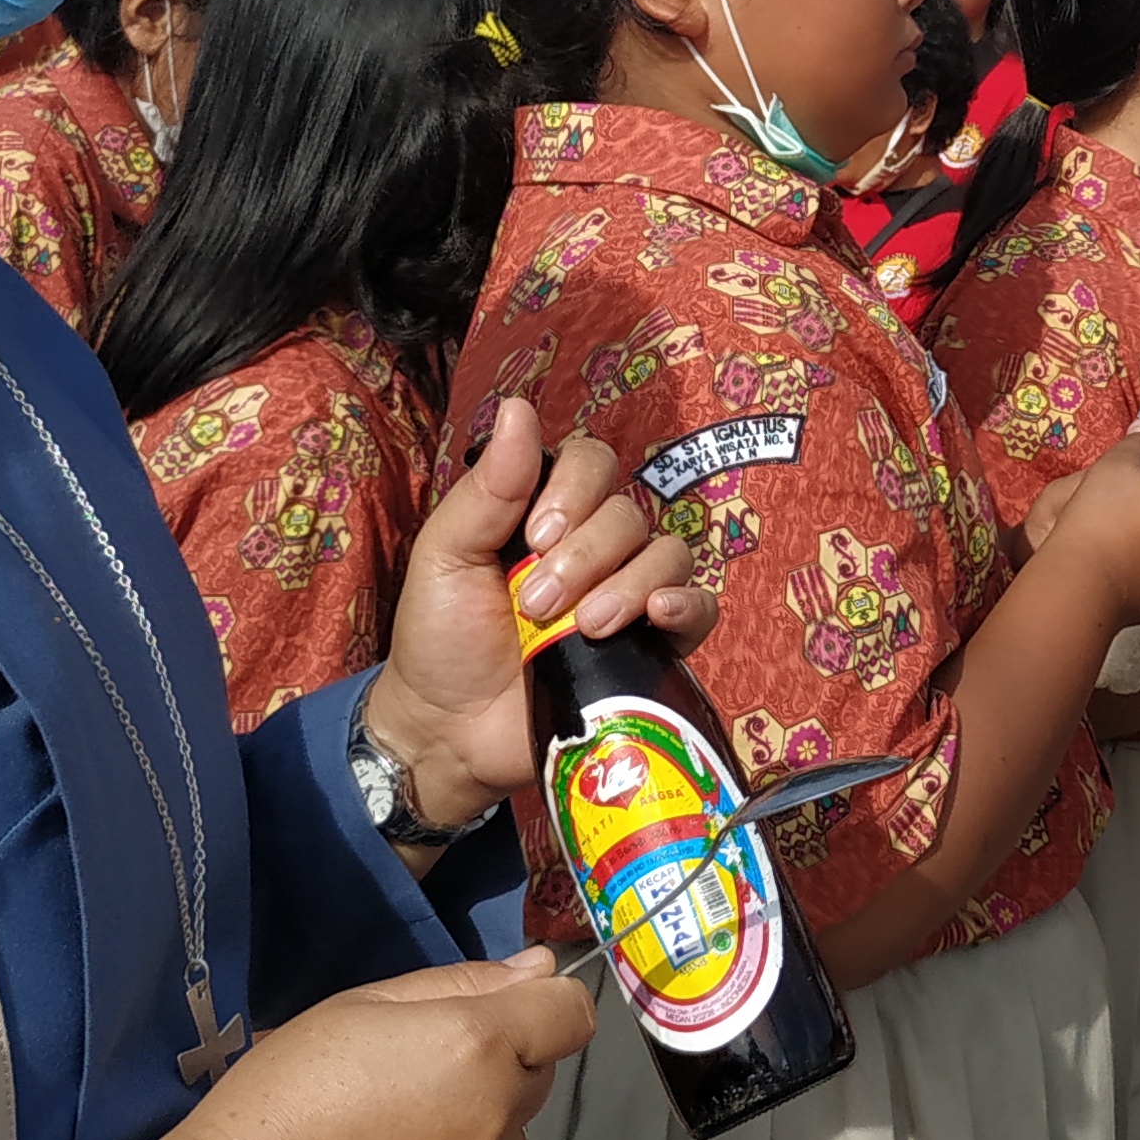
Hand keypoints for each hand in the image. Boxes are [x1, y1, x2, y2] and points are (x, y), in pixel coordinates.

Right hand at [155, 951, 593, 1139]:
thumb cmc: (286, 1098)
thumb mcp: (359, 1008)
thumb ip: (460, 983)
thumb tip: (538, 968)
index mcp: (475, 1044)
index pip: (571, 1012)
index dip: (543, 1004)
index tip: (502, 1013)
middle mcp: (497, 1116)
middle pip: (536, 1072)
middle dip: (496, 1063)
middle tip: (414, 1073)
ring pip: (508, 1132)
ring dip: (474, 1122)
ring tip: (391, 1129)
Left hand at [368, 403, 713, 827]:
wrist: (448, 732)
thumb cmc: (440, 637)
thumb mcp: (446, 554)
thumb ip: (489, 488)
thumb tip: (518, 407)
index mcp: (546, 511)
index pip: (592, 462)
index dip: (573, 491)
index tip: (534, 536)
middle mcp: (595, 545)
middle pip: (627, 512)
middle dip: (585, 554)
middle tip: (536, 603)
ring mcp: (627, 595)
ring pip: (666, 553)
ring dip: (627, 582)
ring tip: (585, 626)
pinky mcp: (653, 647)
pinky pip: (699, 608)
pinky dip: (686, 603)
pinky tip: (658, 614)